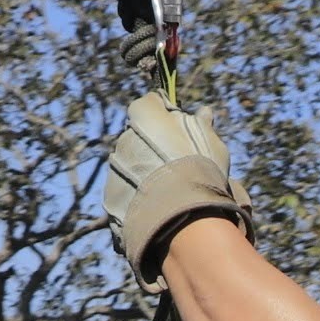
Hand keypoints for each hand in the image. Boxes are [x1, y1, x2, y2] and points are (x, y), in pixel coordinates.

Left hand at [101, 93, 247, 282]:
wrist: (181, 217)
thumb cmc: (199, 171)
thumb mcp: (209, 142)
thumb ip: (202, 123)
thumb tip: (204, 112)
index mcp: (145, 116)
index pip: (150, 104)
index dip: (164, 115)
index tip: (178, 128)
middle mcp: (124, 138)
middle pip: (138, 137)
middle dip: (153, 147)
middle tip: (176, 165)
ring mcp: (114, 169)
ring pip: (131, 166)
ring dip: (144, 174)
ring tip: (169, 193)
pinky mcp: (110, 197)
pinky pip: (126, 193)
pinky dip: (138, 198)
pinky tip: (158, 209)